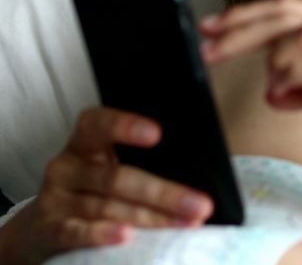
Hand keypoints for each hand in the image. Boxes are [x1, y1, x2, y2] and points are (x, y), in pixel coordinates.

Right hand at [0, 107, 212, 264]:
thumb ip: (141, 159)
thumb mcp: (108, 166)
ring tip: (186, 224)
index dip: (126, 125)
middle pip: (118, 177)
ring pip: (108, 207)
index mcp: (84, 143)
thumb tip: (197, 160)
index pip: (99, 124)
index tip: (158, 134)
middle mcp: (67, 166)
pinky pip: (76, 231)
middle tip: (201, 205)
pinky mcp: (49, 229)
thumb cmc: (92, 190)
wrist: (41, 228)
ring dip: (152, 218)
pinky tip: (126, 236)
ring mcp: (55, 198)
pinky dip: (102, 234)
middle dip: (164, 192)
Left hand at [200, 0, 301, 195]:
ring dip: (274, 58)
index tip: (212, 28)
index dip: (249, 15)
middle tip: (207, 45)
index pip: (294, 8)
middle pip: (291, 12)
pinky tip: (283, 95)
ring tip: (271, 87)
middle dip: (242, 27)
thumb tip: (273, 88)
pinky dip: (293, 76)